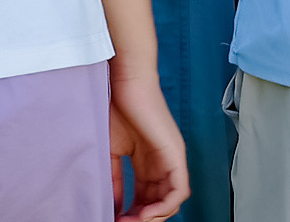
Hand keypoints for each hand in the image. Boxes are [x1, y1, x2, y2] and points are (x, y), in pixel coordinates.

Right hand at [109, 53, 190, 221]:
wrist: (125, 82)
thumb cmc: (116, 107)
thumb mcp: (110, 151)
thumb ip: (114, 179)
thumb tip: (113, 207)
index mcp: (148, 162)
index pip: (146, 197)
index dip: (132, 213)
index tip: (114, 219)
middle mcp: (163, 164)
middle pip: (159, 203)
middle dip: (141, 218)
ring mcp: (172, 160)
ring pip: (171, 202)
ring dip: (153, 216)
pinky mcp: (177, 155)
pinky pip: (179, 191)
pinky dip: (164, 207)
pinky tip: (144, 214)